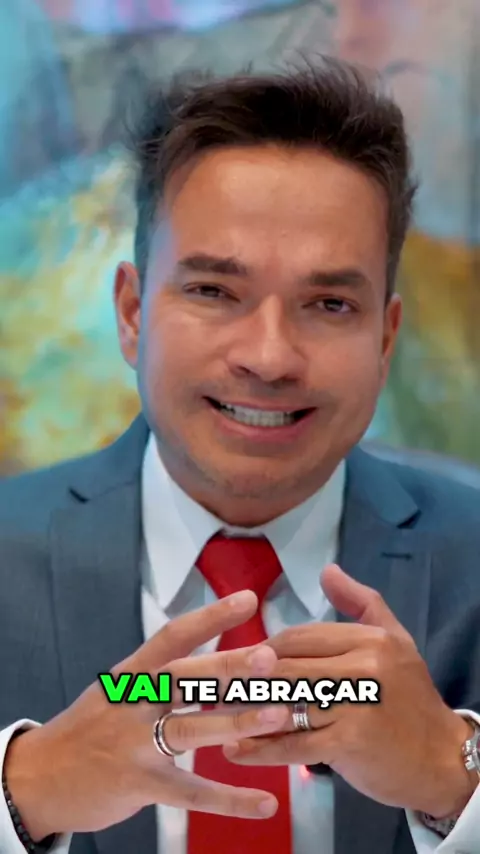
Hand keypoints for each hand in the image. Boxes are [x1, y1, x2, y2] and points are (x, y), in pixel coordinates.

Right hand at [5, 591, 287, 840]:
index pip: (173, 636)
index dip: (210, 617)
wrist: (40, 777)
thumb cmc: (91, 727)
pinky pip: (191, 792)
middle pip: (184, 679)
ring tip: (278, 715)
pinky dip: (230, 799)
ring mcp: (135, 745)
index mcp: (132, 675)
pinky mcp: (141, 785)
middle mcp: (134, 704)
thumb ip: (158, 676)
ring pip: (190, 731)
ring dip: (236, 723)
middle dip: (227, 667)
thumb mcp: (116, 690)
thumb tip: (216, 663)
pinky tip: (265, 802)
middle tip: (269, 657)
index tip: (247, 599)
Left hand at [224, 565, 475, 818]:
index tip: (239, 660)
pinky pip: (294, 743)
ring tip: (211, 715)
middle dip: (244, 677)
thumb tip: (328, 569)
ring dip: (243, 711)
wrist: (442, 758)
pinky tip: (235, 750)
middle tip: (208, 685)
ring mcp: (356, 706)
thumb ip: (360, 602)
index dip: (264, 648)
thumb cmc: (410, 698)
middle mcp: (363, 667)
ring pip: (285, 702)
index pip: (300, 636)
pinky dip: (261, 748)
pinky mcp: (349, 744)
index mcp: (369, 639)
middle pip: (285, 666)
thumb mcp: (395, 641)